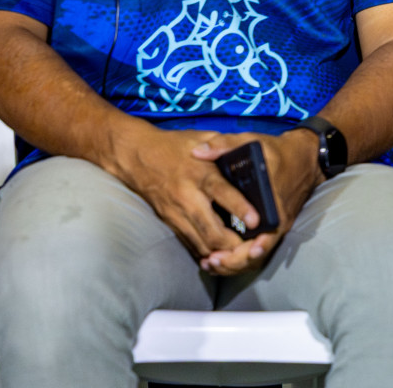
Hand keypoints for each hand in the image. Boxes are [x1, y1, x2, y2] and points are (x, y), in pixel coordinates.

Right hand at [105, 124, 261, 260]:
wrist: (136, 155)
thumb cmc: (174, 146)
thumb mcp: (202, 137)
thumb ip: (226, 146)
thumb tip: (250, 153)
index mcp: (200, 173)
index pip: (222, 193)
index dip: (240, 208)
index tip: (256, 221)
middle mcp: (187, 197)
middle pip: (211, 229)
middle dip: (232, 243)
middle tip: (253, 247)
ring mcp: (176, 213)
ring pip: (200, 242)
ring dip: (220, 252)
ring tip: (239, 255)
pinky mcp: (170, 222)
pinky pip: (189, 243)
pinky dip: (205, 251)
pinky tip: (218, 255)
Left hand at [188, 129, 322, 275]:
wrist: (307, 157)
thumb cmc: (278, 151)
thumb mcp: (253, 142)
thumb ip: (224, 146)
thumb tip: (197, 152)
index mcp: (274, 202)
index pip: (267, 234)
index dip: (249, 250)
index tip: (228, 254)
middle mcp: (279, 219)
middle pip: (259, 252)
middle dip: (235, 262)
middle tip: (211, 261)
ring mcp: (278, 225)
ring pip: (258, 255)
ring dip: (235, 262)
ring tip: (211, 263)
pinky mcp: (274, 227)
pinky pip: (258, 248)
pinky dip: (240, 256)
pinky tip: (221, 258)